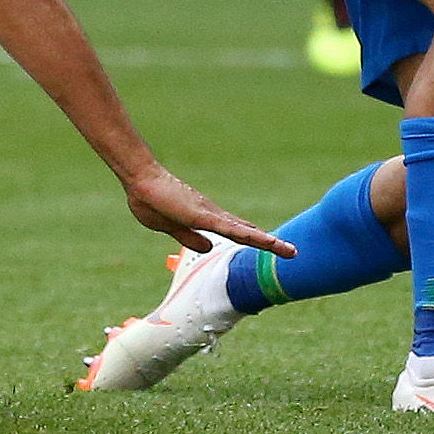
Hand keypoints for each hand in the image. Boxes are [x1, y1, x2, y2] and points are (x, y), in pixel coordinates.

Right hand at [119, 163, 291, 257]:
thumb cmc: (153, 201)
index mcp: (207, 220)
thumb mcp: (171, 228)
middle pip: (248, 232)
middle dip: (269, 243)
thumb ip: (190, 238)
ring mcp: (210, 215)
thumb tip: (209, 248)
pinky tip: (260, 240)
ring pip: (244, 232)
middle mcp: (215, 216)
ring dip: (266, 242)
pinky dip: (245, 235)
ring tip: (287, 250)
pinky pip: (228, 228)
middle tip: (292, 252)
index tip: (274, 247)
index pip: (238, 233)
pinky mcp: (202, 215)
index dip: (256, 240)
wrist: (141, 181)